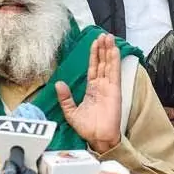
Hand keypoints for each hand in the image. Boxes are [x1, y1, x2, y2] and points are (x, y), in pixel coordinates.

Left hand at [55, 34, 121, 154]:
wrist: (98, 138)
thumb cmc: (87, 128)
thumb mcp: (71, 112)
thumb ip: (65, 98)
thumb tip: (59, 84)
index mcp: (92, 89)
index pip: (93, 68)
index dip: (94, 55)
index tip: (95, 43)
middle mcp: (102, 85)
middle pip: (102, 63)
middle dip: (102, 49)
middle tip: (103, 35)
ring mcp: (109, 87)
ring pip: (109, 64)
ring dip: (109, 51)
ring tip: (108, 37)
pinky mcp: (115, 90)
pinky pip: (114, 72)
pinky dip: (114, 60)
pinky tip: (114, 50)